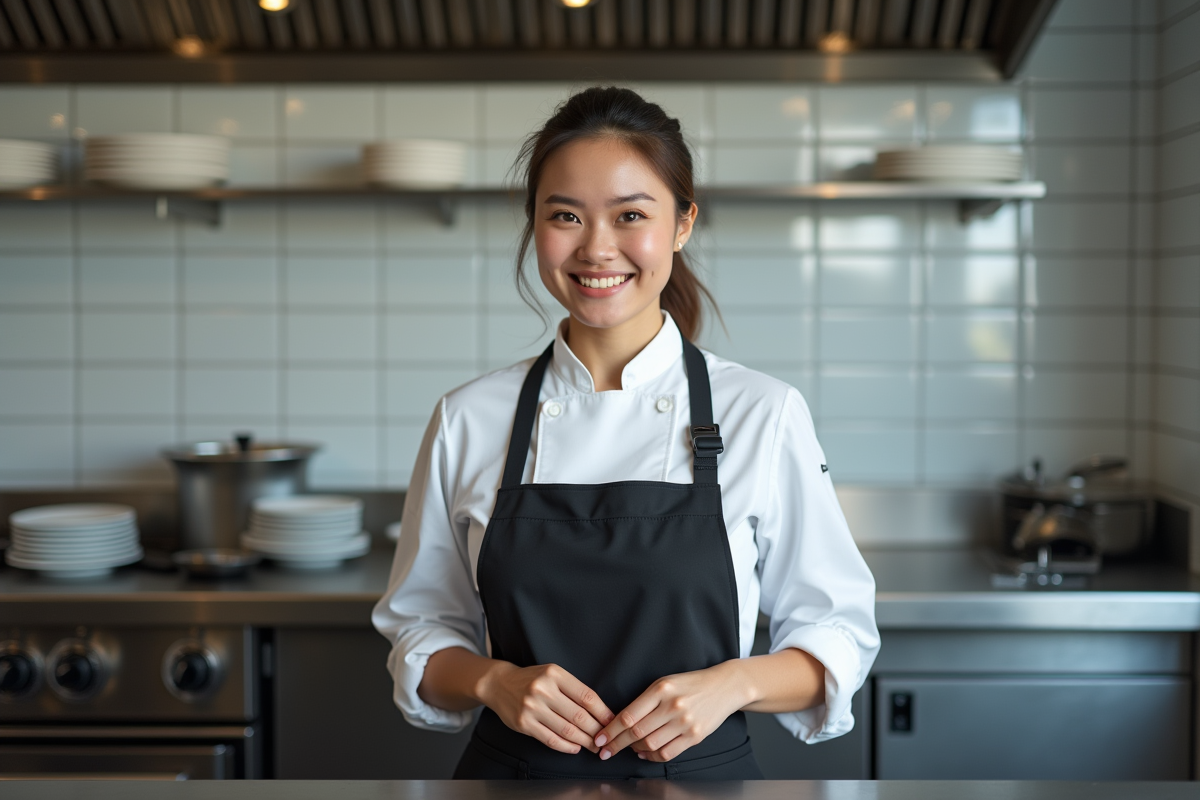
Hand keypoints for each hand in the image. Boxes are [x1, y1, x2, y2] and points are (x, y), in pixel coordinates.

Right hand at [479, 662, 614, 754]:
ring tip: (594, 746)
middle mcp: (543, 690)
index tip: (612, 721)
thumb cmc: (532, 679)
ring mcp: (532, 708)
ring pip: (566, 730)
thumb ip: (572, 689)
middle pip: (579, 715)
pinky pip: (550, 739)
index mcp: (555, 674)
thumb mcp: (552, 674)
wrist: (499, 684)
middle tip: (607, 738)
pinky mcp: (524, 724)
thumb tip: (599, 711)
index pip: (586, 696)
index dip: (602, 711)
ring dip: (584, 741)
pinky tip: (575, 747)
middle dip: (597, 730)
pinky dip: (566, 746)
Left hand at [593, 663, 748, 762]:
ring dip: (635, 750)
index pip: (629, 715)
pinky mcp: (695, 736)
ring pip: (650, 745)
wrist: (723, 686)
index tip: (600, 739)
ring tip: (629, 748)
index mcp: (660, 690)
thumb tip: (622, 722)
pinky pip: (668, 753)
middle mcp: (672, 706)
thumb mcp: (664, 683)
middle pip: (636, 732)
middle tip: (605, 751)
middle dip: (616, 744)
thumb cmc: (690, 683)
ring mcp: (685, 722)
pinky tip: (645, 753)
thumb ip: (645, 700)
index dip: (611, 730)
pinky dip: (653, 757)